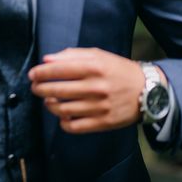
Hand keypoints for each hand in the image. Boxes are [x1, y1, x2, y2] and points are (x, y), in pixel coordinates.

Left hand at [28, 48, 143, 133]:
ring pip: (62, 109)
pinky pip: (74, 126)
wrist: (148, 91)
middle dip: (39, 88)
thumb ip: (72, 55)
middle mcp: (96, 87)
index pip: (58, 70)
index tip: (32, 74)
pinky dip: (62, 122)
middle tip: (35, 87)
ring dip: (49, 104)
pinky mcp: (103, 123)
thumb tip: (46, 60)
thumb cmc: (118, 70)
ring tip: (47, 100)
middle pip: (56, 90)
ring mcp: (99, 107)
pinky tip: (62, 114)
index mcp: (94, 67)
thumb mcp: (98, 55)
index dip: (40, 73)